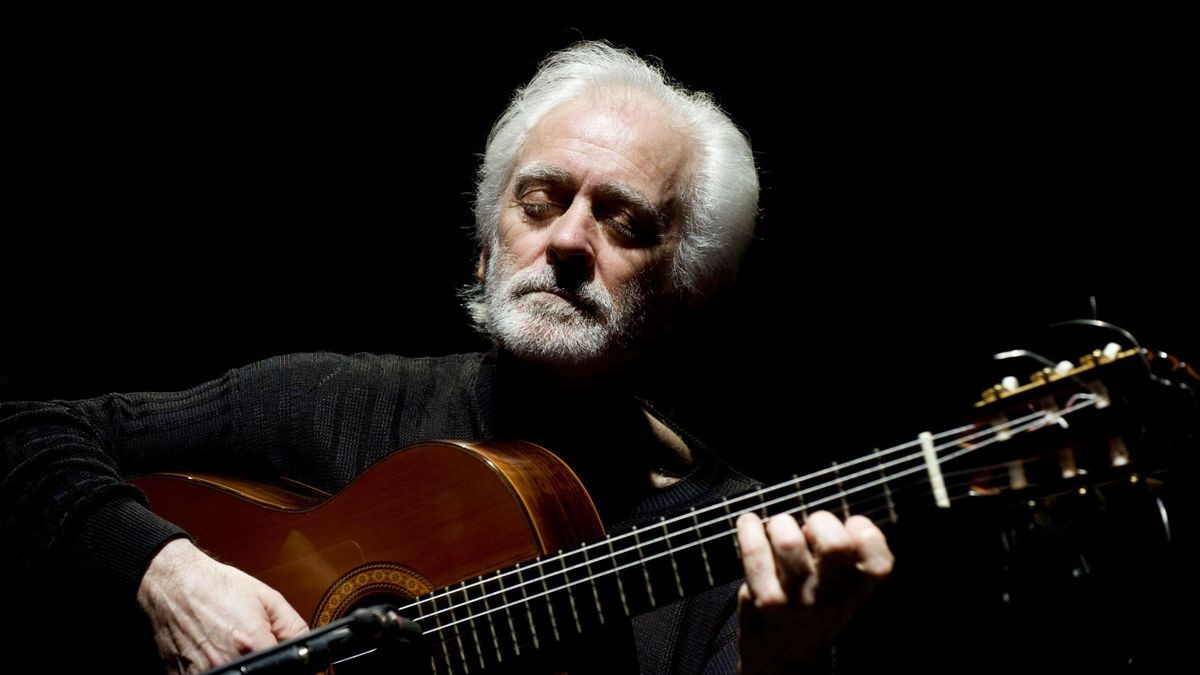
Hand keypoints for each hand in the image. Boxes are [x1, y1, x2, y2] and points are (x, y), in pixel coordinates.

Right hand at [136, 538, 309, 673]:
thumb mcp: (267, 598)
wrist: (175, 583)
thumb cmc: (216, 587)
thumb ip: (293, 627)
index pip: (283, 668)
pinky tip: (212, 650)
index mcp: (251, 643)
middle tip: (247, 642)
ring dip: (237, 664)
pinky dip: (215, 667)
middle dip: (260, 661)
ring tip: (229, 644)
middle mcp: (225, 662)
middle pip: (258, 672)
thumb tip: (307, 648)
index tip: (278, 654)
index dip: (284, 664)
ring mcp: (202, 672)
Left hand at [735, 510, 892, 674]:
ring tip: (778, 529)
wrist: (782, 659)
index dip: (866, 533)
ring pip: (790, 542)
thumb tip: (823, 515)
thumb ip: (844, 560)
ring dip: (781, 524)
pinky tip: (749, 524)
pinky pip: (756, 551)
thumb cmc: (811, 613)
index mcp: (858, 593)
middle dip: (820, 520)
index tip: (851, 523)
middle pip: (835, 544)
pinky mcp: (766, 600)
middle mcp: (833, 599)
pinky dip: (750, 529)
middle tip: (809, 527)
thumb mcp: (841, 593)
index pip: (879, 561)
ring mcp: (798, 601)